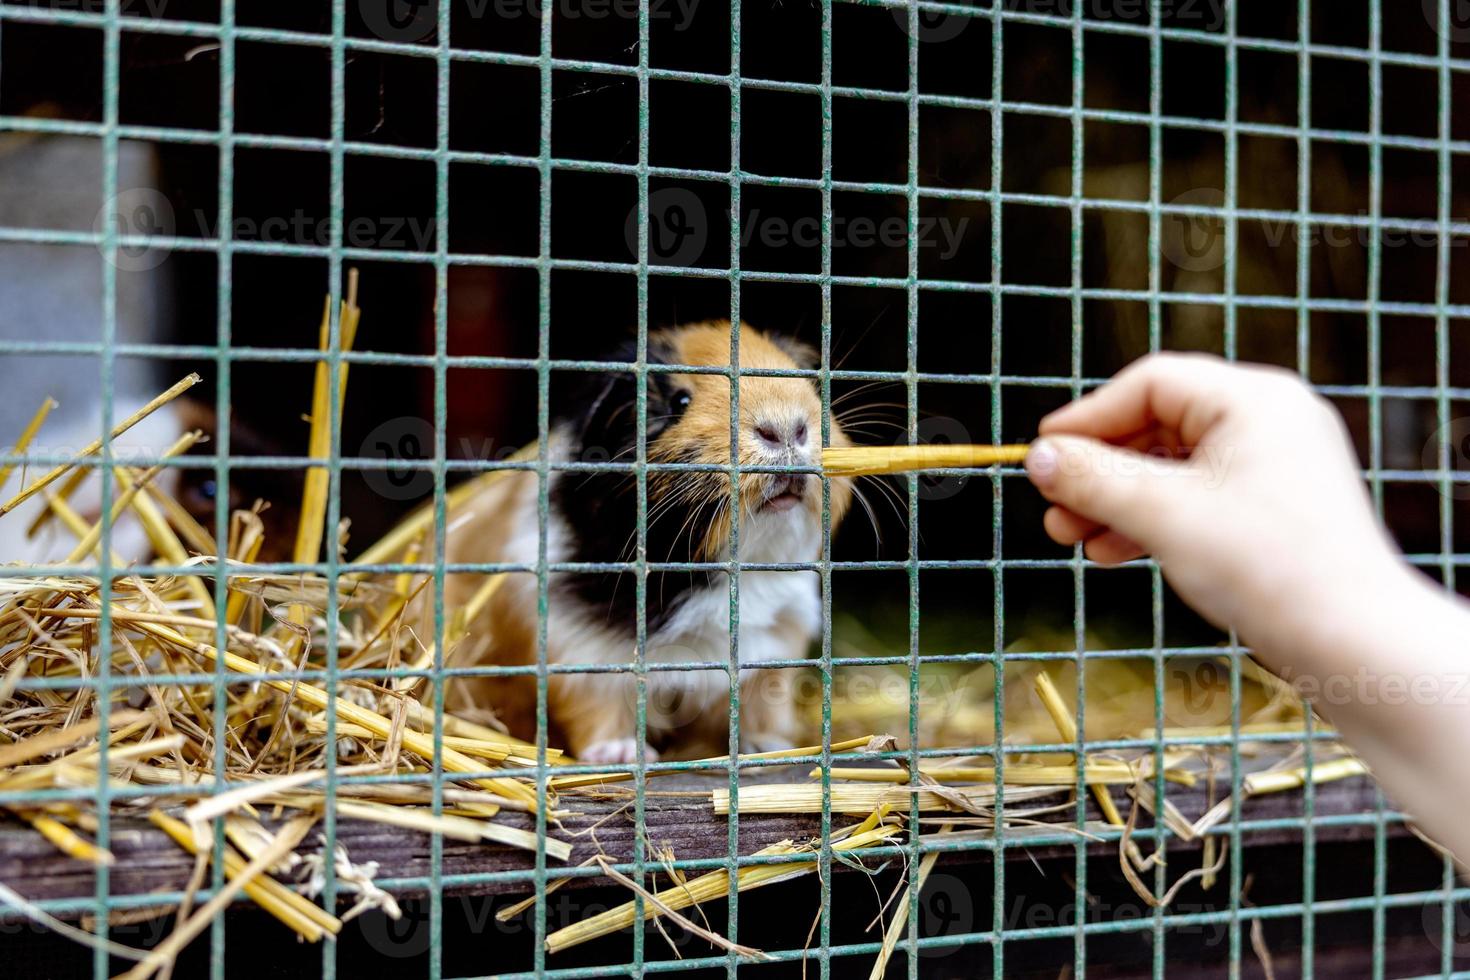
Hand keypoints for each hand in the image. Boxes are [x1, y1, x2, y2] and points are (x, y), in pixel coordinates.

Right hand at [1024, 352, 1406, 670]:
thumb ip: (1094, 479)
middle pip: (1158, 425)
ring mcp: (1273, 466)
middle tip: (1052, 505)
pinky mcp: (1272, 510)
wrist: (1355, 642)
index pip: (1151, 384)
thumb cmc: (1271, 567)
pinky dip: (1151, 520)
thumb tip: (1037, 456)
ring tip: (1072, 536)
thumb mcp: (1165, 515)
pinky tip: (1112, 552)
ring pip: (1172, 467)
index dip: (1089, 416)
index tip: (1042, 452)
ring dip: (1117, 499)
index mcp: (1253, 400)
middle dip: (1098, 469)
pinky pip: (1195, 498)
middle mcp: (1268, 421)